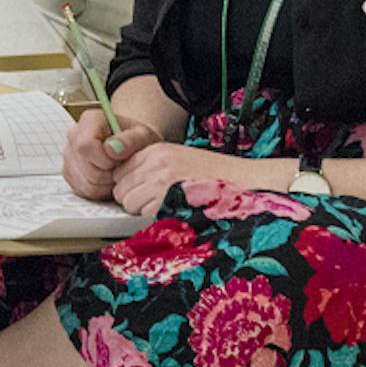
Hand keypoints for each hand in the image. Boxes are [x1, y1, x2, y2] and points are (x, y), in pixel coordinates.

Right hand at [62, 110, 165, 200]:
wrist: (128, 145)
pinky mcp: (69, 173)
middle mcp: (74, 136)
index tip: (119, 160)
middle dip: (109, 174)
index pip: (85, 145)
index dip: (104, 159)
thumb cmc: (135, 138)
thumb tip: (111, 150)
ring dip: (106, 184)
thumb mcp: (142, 135)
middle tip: (122, 167)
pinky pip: (84, 190)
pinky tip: (109, 179)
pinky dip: (100, 190)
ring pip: (86, 183)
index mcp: (90, 120)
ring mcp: (69, 155)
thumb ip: (130, 140)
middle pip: (86, 168)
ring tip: (117, 173)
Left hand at [112, 144, 275, 216]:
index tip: (141, 192)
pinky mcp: (167, 200)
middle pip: (120, 188)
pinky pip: (143, 214)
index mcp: (157, 149)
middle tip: (153, 203)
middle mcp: (156, 162)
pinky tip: (172, 211)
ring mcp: (161, 181)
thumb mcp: (180, 159)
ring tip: (165, 207)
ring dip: (141, 210)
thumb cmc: (216, 174)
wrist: (246, 181)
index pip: (119, 170)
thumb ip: (153, 167)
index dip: (129, 185)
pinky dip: (154, 217)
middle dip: (132, 199)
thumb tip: (128, 184)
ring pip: (128, 203)